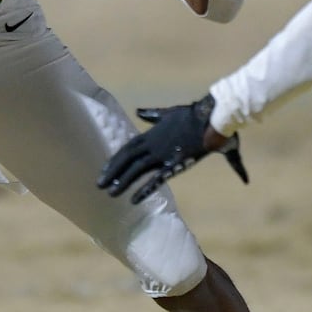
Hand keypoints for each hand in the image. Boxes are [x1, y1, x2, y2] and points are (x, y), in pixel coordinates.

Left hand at [97, 94, 248, 204]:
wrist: (212, 115)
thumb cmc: (195, 114)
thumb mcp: (169, 112)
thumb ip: (153, 114)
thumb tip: (139, 111)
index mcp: (152, 133)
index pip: (128, 147)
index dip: (115, 159)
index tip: (104, 169)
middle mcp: (153, 144)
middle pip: (127, 159)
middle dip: (112, 172)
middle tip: (99, 185)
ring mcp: (163, 153)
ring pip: (136, 169)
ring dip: (122, 181)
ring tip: (110, 194)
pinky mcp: (176, 162)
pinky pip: (158, 178)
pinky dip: (144, 189)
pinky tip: (133, 200)